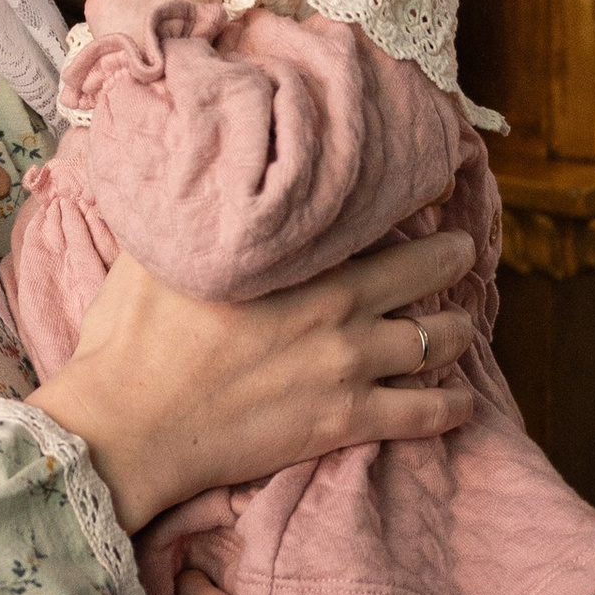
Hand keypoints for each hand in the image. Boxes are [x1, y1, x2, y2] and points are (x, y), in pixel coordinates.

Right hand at [32, 227, 476, 532]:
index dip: (403, 203)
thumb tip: (191, 172)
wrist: (132, 422)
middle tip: (461, 248)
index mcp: (295, 260)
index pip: (370, 218)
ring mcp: (347, 367)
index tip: (423, 192)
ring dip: (455, 328)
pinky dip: (451, 404)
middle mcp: (336, 307)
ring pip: (433, 340)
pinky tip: (463, 399)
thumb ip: (191, 213)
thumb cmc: (135, 333)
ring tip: (461, 323)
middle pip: (421, 273)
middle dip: (449, 257)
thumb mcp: (157, 249)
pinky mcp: (343, 422)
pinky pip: (422, 414)